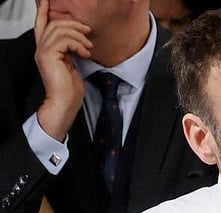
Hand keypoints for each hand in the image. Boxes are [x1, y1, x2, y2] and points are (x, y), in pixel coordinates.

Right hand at [33, 0, 91, 140]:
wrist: (65, 102)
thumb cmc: (69, 88)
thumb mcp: (71, 63)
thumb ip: (70, 49)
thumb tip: (79, 39)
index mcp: (46, 50)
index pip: (41, 25)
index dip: (43, 11)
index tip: (46, 0)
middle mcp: (41, 49)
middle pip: (53, 23)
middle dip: (73, 23)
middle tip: (87, 30)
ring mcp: (43, 52)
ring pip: (59, 29)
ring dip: (78, 35)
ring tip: (88, 46)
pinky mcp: (49, 56)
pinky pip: (64, 39)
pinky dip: (77, 43)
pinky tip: (85, 52)